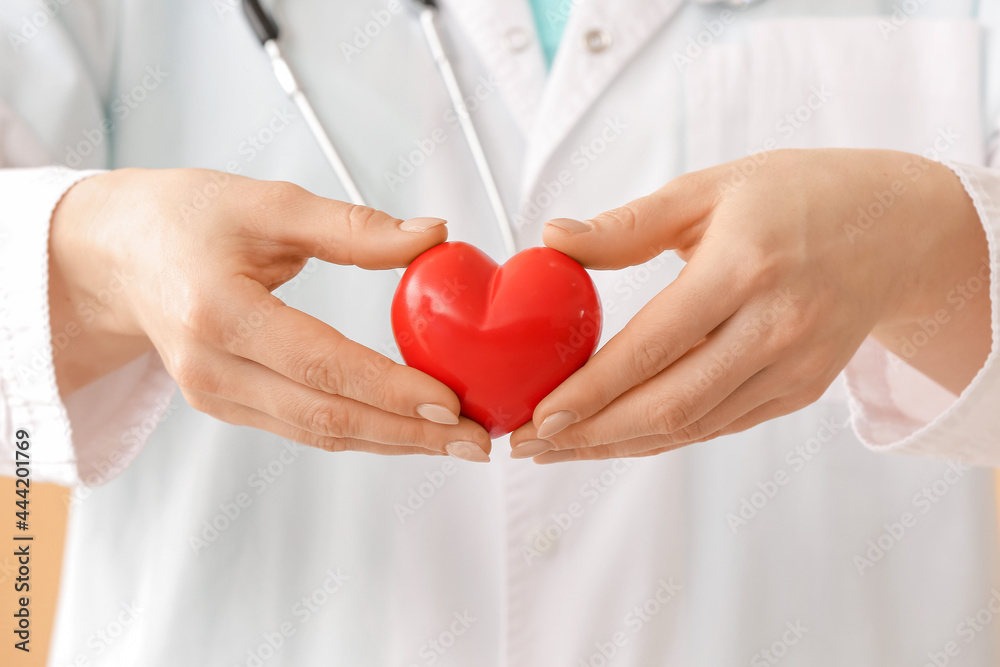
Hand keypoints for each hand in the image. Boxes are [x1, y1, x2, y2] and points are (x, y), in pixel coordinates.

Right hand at [49, 168, 490, 460]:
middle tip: (476, 441)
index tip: (451, 402)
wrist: (118, 254)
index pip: (319, 365)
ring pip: (317, 433)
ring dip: (393, 442)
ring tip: (457, 442)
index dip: (388, 388)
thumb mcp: (267, 203)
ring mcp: (215, 395)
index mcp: (217, 312)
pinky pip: (303, 428)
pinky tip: (407, 428)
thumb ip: (352, 227)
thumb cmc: (186, 219)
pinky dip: (361, 431)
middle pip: (324, 417)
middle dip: (408, 435)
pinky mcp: (227, 405)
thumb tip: (433, 236)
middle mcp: (210, 368)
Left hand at [509, 149, 989, 461]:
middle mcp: (776, 327)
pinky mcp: (801, 391)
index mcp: (745, 267)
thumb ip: (630, 224)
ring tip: (556, 449)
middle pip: (672, 404)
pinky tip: (614, 437)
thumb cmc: (795, 197)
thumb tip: (553, 239)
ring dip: (618, 445)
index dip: (593, 389)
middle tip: (528, 443)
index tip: (538, 414)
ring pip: (692, 428)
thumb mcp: (711, 188)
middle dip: (591, 434)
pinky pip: (718, 427)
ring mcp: (795, 368)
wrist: (896, 229)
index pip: (655, 345)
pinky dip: (661, 438)